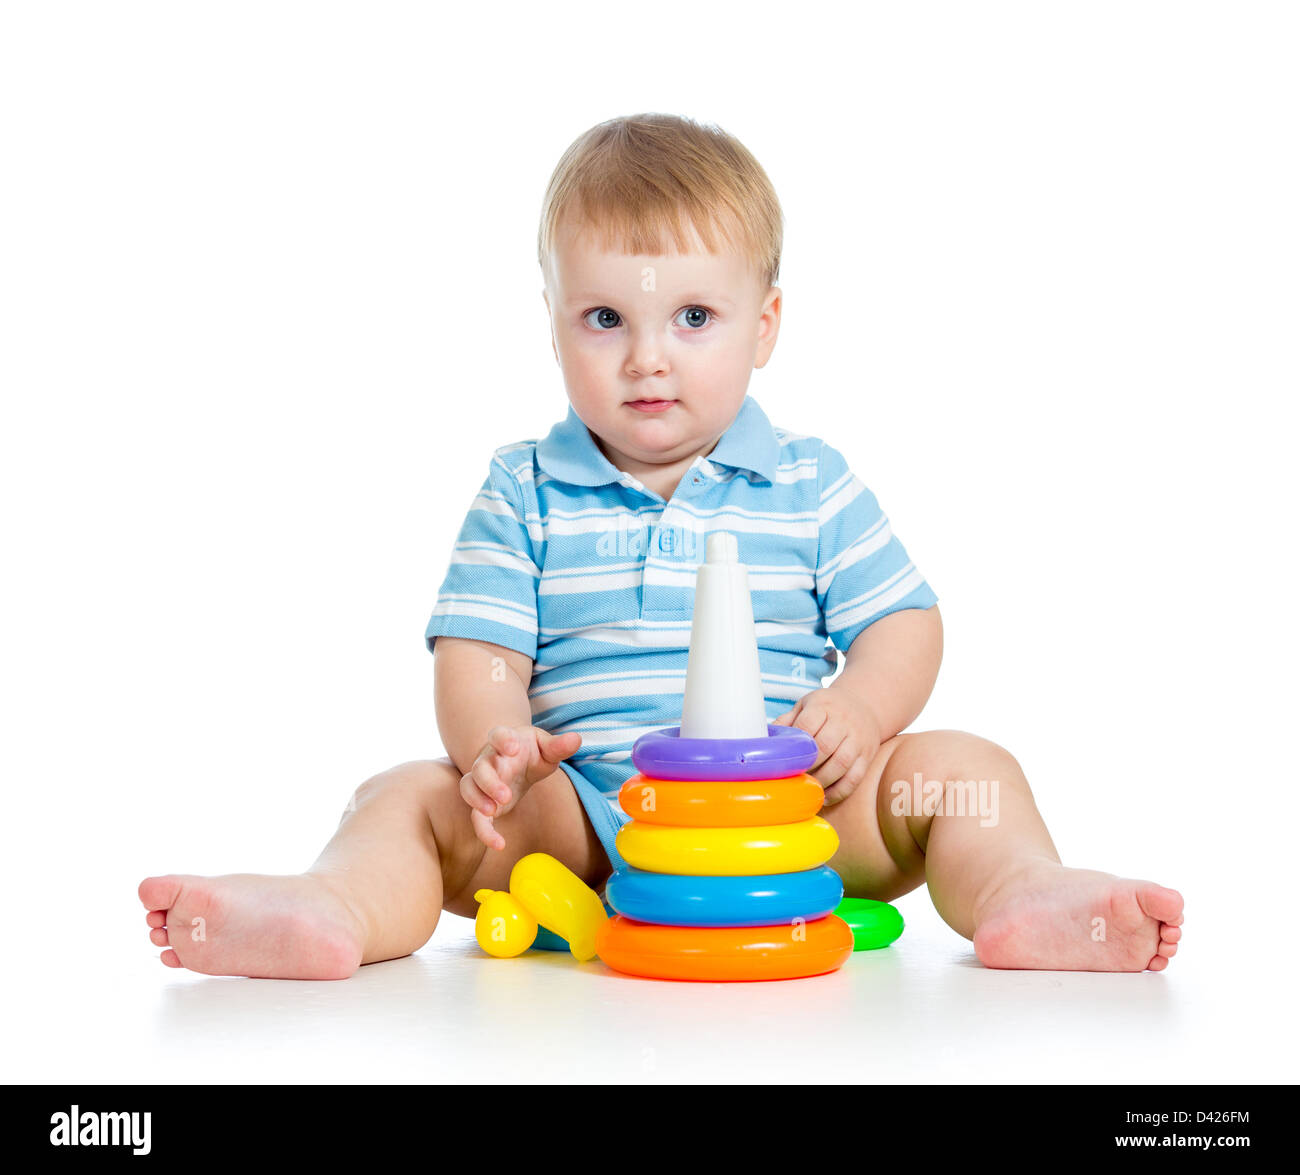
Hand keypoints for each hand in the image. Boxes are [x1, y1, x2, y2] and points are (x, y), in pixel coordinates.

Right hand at [460, 725, 581, 849]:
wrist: (515, 759)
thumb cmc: (531, 751)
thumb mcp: (546, 747)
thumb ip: (558, 746)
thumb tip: (576, 740)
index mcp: (504, 741)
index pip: (497, 735)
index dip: (502, 739)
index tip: (512, 747)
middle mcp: (488, 760)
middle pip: (479, 768)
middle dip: (489, 782)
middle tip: (506, 795)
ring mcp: (482, 781)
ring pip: (468, 788)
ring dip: (477, 801)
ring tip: (492, 812)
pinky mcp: (484, 802)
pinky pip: (476, 816)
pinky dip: (484, 831)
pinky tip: (499, 844)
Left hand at [772, 684, 882, 804]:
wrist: (864, 706)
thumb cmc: (826, 709)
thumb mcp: (805, 705)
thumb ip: (786, 721)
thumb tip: (762, 741)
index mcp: (823, 705)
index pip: (808, 724)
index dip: (796, 746)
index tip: (785, 760)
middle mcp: (844, 720)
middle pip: (826, 746)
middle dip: (808, 766)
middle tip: (793, 778)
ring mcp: (858, 738)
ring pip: (842, 763)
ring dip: (822, 780)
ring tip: (807, 789)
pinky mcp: (868, 755)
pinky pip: (855, 777)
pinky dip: (839, 791)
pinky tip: (824, 797)